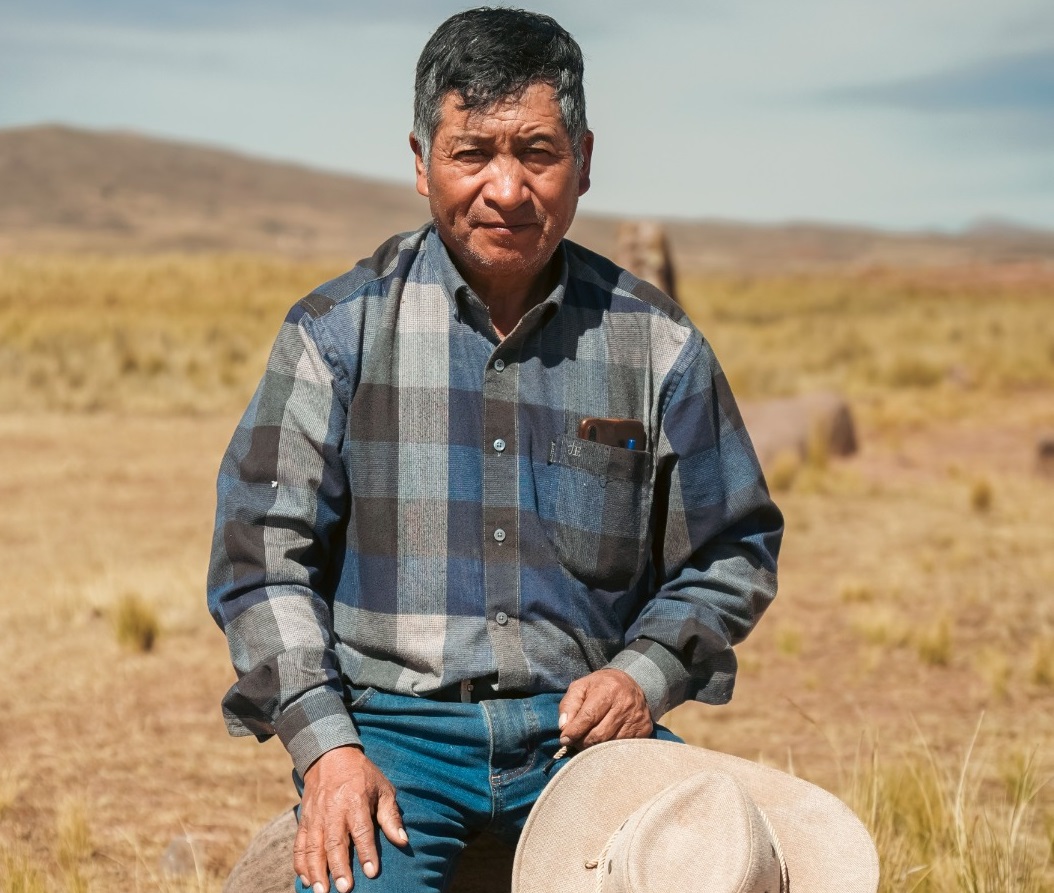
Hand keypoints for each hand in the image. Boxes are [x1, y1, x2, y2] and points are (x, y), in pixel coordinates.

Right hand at [294, 745, 406, 892]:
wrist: (330, 757)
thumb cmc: (363, 776)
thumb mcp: (383, 789)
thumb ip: (391, 816)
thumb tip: (403, 841)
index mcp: (355, 801)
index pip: (362, 830)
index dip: (367, 852)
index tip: (372, 872)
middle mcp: (333, 810)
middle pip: (335, 842)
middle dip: (338, 868)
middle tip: (345, 889)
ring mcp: (316, 816)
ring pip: (313, 847)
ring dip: (316, 871)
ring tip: (321, 892)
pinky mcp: (304, 820)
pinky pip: (299, 844)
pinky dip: (300, 864)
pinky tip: (305, 880)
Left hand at [557, 668, 652, 748]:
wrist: (632, 682)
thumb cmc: (601, 687)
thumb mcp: (581, 687)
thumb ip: (569, 705)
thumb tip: (564, 726)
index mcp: (608, 690)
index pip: (588, 717)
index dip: (574, 731)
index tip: (564, 739)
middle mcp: (625, 704)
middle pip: (599, 734)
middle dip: (582, 742)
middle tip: (575, 742)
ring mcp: (636, 718)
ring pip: (610, 744)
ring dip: (595, 747)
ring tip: (588, 741)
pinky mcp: (644, 729)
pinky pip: (622, 747)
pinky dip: (609, 748)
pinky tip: (604, 741)